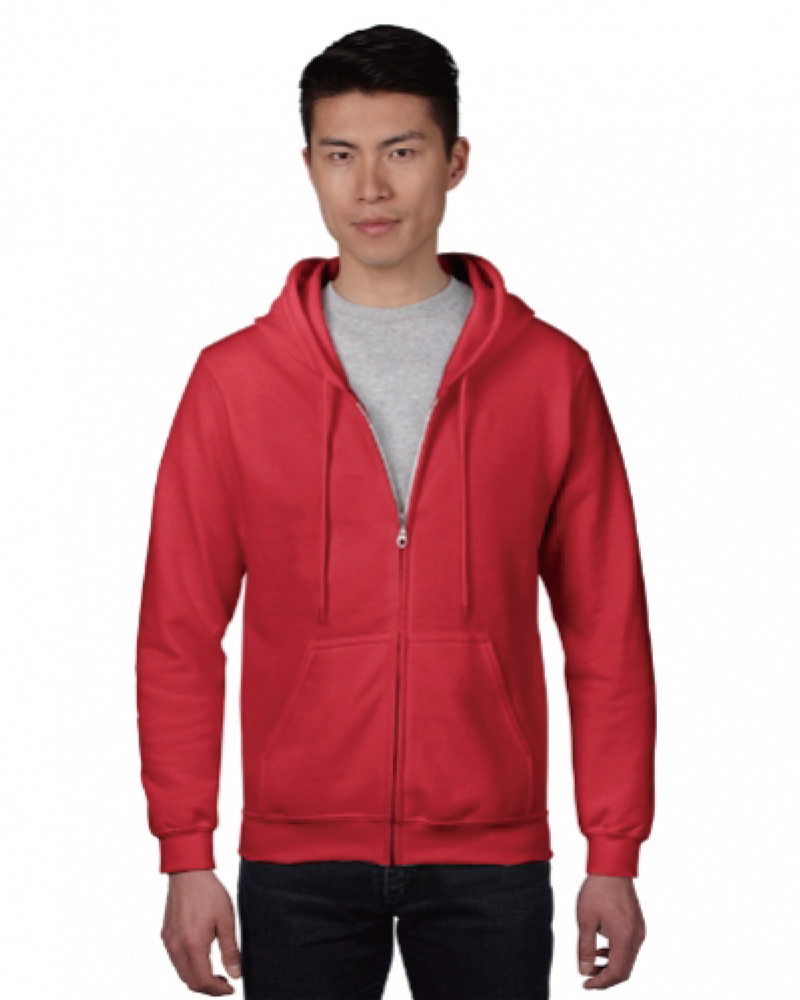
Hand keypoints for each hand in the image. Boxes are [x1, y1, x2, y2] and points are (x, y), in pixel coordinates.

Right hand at [161, 870, 241, 994]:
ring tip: (215, 972)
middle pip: (190, 982)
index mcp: (193, 944)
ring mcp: (169, 942)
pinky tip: (202, 957)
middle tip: (224, 983)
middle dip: (208, 988)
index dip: (218, 990)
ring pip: (182, 973)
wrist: (188, 872)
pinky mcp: (166, 935)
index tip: (230, 988)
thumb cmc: (209, 893)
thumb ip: (230, 950)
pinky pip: (176, 960)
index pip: (203, 981)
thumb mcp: (226, 920)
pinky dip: (189, 966)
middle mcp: (177, 947)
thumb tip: (236, 974)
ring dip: (198, 978)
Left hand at [576, 874, 645, 989]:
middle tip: (588, 978)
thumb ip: (585, 948)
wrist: (612, 867)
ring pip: (628, 960)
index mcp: (624, 937)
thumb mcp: (585, 920)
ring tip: (592, 963)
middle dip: (606, 977)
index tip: (586, 984)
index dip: (600, 982)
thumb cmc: (597, 890)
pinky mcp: (638, 925)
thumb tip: (584, 971)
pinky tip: (601, 948)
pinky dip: (616, 954)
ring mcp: (639, 931)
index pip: (616, 972)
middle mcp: (636, 937)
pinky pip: (630, 947)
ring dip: (610, 966)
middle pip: (624, 970)